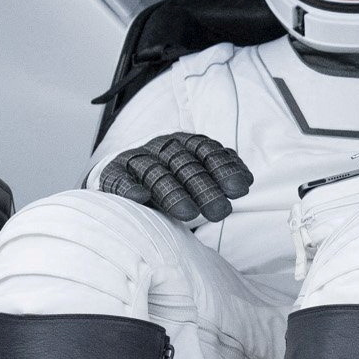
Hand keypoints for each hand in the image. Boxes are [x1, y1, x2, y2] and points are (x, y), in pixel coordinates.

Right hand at [99, 131, 253, 223]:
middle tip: (221, 212)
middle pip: (183, 163)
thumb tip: (246, 183)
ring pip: (154, 172)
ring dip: (172, 192)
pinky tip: (141, 198)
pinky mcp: (112, 174)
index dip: (224, 167)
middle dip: (204, 187)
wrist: (124, 181)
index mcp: (182, 144)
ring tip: (189, 214)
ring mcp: (135, 160)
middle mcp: (159, 148)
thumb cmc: (169, 183)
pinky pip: (119, 179)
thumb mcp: (194, 178)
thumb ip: (217, 178)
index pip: (205, 150)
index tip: (241, 189)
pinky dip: (129, 187)